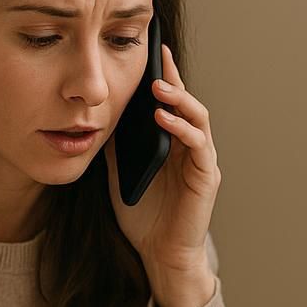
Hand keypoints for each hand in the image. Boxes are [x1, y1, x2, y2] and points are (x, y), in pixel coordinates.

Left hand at [107, 44, 217, 306]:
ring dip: (180, 99)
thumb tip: (101, 115)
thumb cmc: (144, 218)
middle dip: (174, 78)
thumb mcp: (121, 173)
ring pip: (198, 118)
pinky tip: (163, 119)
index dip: (164, 76)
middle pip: (187, 103)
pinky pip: (198, 146)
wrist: (160, 255)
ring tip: (158, 86)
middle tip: (158, 56)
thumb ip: (117, 145)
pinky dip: (182, 129)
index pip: (171, 104)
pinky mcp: (206, 178)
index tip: (152, 50)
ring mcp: (202, 162)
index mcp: (173, 145)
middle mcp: (191, 148)